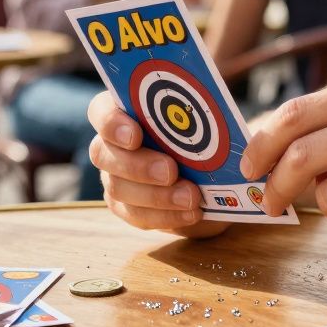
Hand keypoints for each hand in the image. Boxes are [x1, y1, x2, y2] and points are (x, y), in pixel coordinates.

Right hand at [87, 91, 229, 237]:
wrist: (221, 173)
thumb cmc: (211, 135)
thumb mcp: (214, 120)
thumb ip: (211, 120)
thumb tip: (225, 144)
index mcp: (127, 110)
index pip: (101, 111)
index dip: (111, 123)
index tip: (135, 136)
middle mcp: (113, 143)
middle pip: (103, 153)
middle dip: (137, 165)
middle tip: (170, 171)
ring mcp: (116, 176)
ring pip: (117, 188)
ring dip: (156, 195)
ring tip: (191, 197)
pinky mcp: (128, 206)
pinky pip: (136, 215)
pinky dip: (165, 216)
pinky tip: (191, 212)